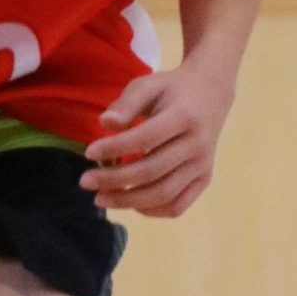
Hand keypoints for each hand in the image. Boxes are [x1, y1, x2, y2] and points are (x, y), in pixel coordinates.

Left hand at [81, 58, 234, 218]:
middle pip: (152, 171)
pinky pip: (177, 206)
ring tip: (101, 197)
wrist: (211, 94)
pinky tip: (130, 202)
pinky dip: (151, 210)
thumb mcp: (149, 85)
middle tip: (85, 181)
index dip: (115, 147)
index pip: (146, 138)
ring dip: (128, 200)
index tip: (89, 152)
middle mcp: (198, 144)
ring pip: (164, 194)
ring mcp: (203, 165)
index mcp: (185, 116)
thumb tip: (105, 123)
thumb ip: (126, 103)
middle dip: (114, 180)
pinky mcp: (204, 179)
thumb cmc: (171, 90)